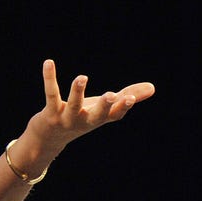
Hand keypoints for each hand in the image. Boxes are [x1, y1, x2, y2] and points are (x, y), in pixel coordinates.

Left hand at [30, 59, 154, 150]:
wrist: (49, 138)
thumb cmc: (82, 117)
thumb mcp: (104, 108)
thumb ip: (127, 96)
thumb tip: (153, 87)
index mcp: (99, 119)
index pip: (114, 115)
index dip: (123, 107)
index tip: (131, 98)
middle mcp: (85, 121)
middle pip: (97, 115)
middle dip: (104, 106)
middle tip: (111, 95)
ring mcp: (67, 118)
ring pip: (74, 105)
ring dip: (77, 91)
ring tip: (82, 77)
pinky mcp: (50, 112)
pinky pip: (51, 93)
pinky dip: (50, 78)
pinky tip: (49, 62)